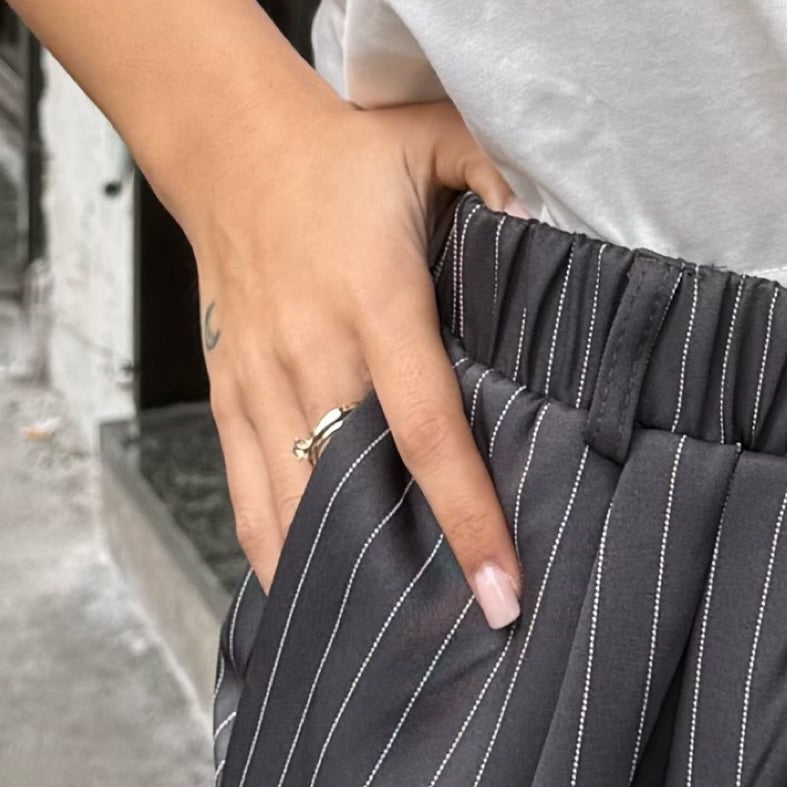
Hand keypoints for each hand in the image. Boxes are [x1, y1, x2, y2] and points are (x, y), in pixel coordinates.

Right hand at [182, 73, 521, 615]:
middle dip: (411, 567)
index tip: (500, 586)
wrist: (230, 144)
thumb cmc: (347, 150)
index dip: (466, 512)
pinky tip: (312, 601)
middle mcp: (312, 351)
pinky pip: (246, 492)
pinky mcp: (230, 394)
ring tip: (395, 647)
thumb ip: (503, 179)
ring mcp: (261, 380)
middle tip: (467, 643)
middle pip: (361, 484)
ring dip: (342, 576)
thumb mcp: (437, 140)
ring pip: (296, 504)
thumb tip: (556, 230)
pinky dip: (274, 551)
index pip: (426, 427)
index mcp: (375, 300)